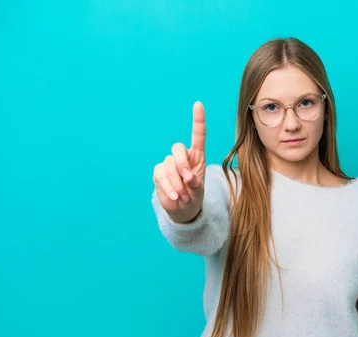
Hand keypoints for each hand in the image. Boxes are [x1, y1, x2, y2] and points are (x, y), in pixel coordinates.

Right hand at [153, 101, 206, 222]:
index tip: (198, 104)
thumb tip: (188, 176)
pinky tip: (175, 196)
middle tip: (188, 180)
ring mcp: (169, 164)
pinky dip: (168, 187)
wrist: (182, 209)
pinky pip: (160, 175)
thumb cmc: (194, 197)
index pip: (198, 135)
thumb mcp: (199, 192)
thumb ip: (196, 184)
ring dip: (176, 182)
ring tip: (184, 196)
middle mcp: (183, 157)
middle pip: (178, 148)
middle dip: (182, 164)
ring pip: (168, 165)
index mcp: (197, 157)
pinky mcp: (158, 173)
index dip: (198, 120)